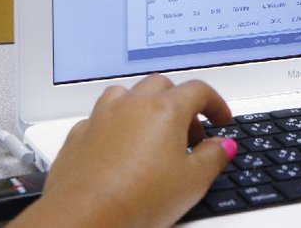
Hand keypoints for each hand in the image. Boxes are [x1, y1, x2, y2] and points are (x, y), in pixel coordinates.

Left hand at [11, 74, 235, 227]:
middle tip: (190, 134)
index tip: (221, 120)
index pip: (199, 91)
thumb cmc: (139, 199)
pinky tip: (120, 149)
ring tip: (152, 134)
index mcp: (165, 109)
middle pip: (162, 86)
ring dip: (144, 106)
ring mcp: (102, 117)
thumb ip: (213, 157)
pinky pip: (101, 118)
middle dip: (180, 103)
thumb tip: (222, 145)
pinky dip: (115, 126)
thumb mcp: (193, 182)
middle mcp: (133, 104)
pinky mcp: (78, 136)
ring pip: (127, 95)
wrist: (83, 219)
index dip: (215, 104)